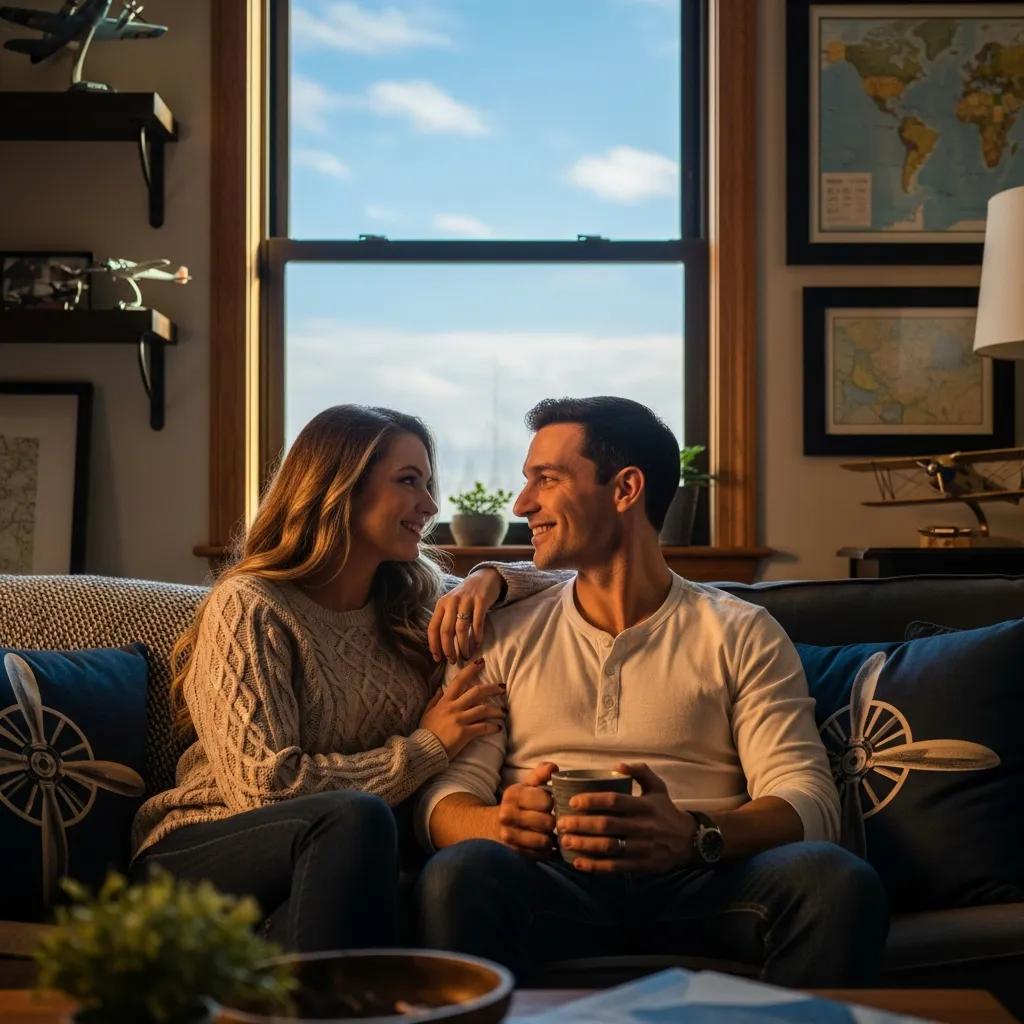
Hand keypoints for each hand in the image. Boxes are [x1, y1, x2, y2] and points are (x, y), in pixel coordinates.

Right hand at [419, 659, 505, 759]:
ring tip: (503, 712)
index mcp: (445, 701)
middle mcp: (454, 708)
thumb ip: (435, 700)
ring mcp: (459, 720)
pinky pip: (482, 727)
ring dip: (496, 710)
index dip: (470, 670)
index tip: (480, 662)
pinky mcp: (464, 733)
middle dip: (491, 688)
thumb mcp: (427, 713)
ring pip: (483, 709)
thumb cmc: (425, 732)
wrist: (424, 750)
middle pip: (476, 692)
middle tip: (502, 687)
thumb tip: (440, 689)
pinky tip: (498, 728)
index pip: (459, 681)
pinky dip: (492, 727)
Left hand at [429, 569, 503, 663]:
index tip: (437, 659)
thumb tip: (440, 646)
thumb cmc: (465, 597)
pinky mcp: (481, 600)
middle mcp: (452, 601)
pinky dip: (477, 636)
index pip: (433, 628)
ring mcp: (467, 600)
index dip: (434, 645)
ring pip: (461, 629)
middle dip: (448, 649)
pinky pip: (478, 623)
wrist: (484, 577)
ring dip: (463, 646)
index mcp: (441, 604)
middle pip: (446, 630)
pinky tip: (477, 644)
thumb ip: (445, 620)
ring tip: (466, 655)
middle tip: (453, 661)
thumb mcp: (451, 604)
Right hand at [497, 761, 557, 858]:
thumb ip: (540, 775)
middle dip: (553, 822)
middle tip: (550, 821)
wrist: (490, 825)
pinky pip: (538, 855)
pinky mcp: (512, 853)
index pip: (546, 801)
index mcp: (513, 795)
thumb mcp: (525, 786)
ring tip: (546, 833)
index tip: (549, 804)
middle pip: (547, 822)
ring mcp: (508, 836)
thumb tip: (554, 768)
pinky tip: (540, 844)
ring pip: (544, 841)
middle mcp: (507, 815)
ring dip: (549, 838)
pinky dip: (543, 851)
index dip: (552, 803)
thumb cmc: (516, 804)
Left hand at [556, 762, 696, 872]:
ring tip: (565, 841)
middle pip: (607, 825)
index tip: (572, 801)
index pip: (614, 801)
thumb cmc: (665, 810)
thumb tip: (617, 765)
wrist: (689, 841)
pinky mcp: (641, 865)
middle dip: (581, 824)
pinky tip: (578, 862)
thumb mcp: (658, 787)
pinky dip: (595, 866)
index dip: (591, 801)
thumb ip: (640, 772)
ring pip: (608, 847)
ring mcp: (642, 848)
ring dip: (584, 845)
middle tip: (561, 823)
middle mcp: (643, 827)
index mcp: (645, 806)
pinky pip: (615, 866)